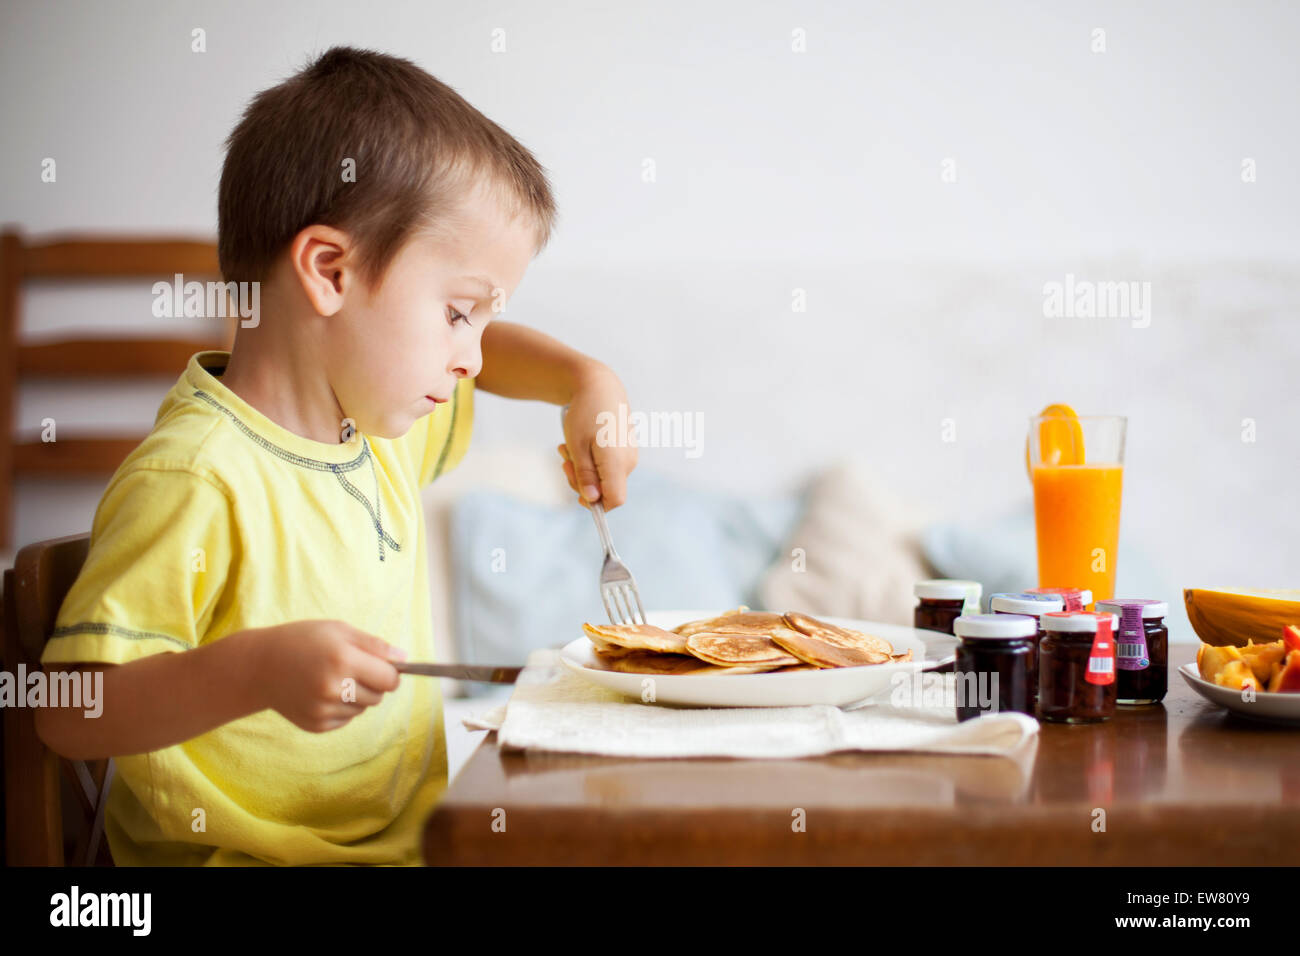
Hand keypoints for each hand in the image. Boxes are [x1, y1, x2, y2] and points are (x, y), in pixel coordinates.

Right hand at [253, 620, 405, 732]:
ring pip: (363, 709)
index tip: (384, 667)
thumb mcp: (339, 630)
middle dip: (374, 684)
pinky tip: (321, 692)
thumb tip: (404, 659)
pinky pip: (346, 720)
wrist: (259, 666)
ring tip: (333, 679)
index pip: (390, 679)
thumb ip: (375, 645)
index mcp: (343, 660)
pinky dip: (341, 708)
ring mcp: (323, 710)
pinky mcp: (316, 725)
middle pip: (379, 696)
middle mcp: (333, 688)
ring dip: (357, 696)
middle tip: (352, 669)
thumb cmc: (303, 641)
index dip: (392, 673)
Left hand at [557, 364, 637, 508]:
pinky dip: (591, 461)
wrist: (599, 386)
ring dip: (583, 469)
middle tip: (564, 461)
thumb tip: (591, 499)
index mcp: (618, 462)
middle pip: (606, 490)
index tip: (576, 494)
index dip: (596, 505)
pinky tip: (578, 445)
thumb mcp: (577, 446)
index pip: (614, 500)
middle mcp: (629, 462)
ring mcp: (629, 455)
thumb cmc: (585, 414)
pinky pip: (608, 466)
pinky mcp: (626, 449)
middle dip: (582, 482)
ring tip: (567, 448)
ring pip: (605, 478)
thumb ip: (585, 475)